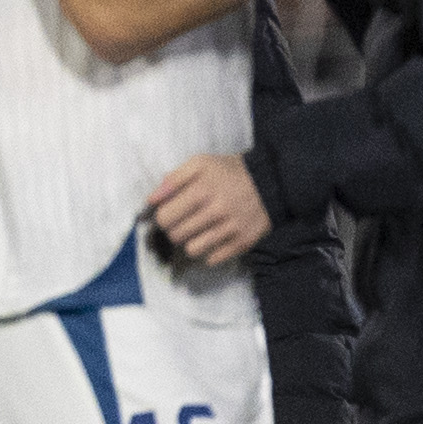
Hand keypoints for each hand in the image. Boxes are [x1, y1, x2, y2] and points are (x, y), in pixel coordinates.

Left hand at [145, 154, 270, 265]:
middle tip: (185, 221)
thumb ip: (173, 179)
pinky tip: (214, 238)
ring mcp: (230, 229)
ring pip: (192, 250)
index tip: (171, 213)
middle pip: (175, 236)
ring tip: (199, 231)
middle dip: (175, 229)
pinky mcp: (242, 243)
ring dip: (191, 242)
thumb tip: (151, 201)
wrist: (271, 182)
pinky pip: (212, 259)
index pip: (164, 218)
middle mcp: (216, 211)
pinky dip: (209, 252)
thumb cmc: (229, 172)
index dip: (163, 216)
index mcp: (201, 190)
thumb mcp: (200, 164)